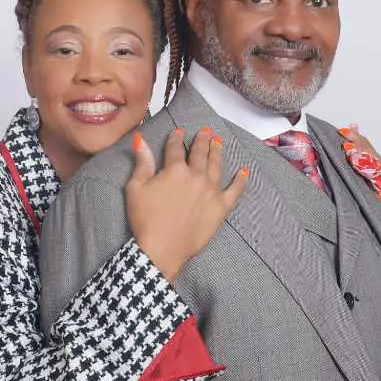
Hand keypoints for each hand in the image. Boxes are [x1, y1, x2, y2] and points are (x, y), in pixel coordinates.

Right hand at [127, 127, 249, 283]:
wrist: (162, 248)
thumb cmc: (145, 219)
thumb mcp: (136, 188)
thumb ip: (142, 162)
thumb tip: (141, 140)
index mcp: (175, 169)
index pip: (175, 148)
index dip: (176, 138)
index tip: (178, 132)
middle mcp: (196, 176)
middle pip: (200, 153)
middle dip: (202, 140)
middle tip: (206, 131)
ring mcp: (211, 191)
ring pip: (216, 166)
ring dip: (218, 152)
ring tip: (219, 142)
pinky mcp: (221, 207)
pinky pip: (235, 191)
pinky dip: (240, 180)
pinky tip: (244, 171)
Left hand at [338, 124, 380, 216]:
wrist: (364, 221)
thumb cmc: (359, 194)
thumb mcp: (353, 171)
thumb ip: (356, 149)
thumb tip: (352, 125)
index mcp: (378, 166)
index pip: (369, 149)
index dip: (358, 141)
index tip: (344, 134)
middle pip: (378, 163)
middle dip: (363, 154)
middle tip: (347, 148)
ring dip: (373, 172)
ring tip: (358, 165)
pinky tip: (380, 196)